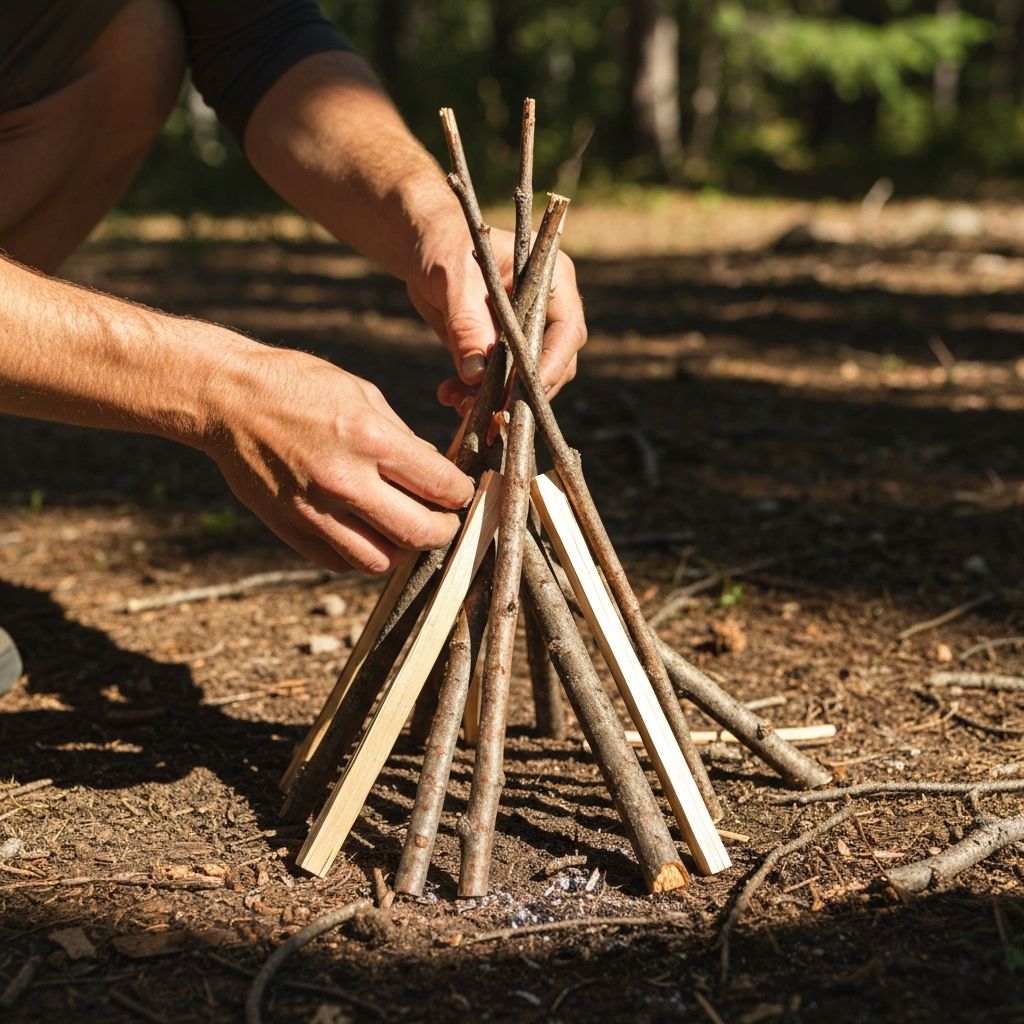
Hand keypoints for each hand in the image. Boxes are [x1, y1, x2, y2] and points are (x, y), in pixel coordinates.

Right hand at [204, 344, 474, 573]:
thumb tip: (437, 472)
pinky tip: (365, 533)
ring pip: (381, 561)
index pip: (441, 487)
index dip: (462, 494)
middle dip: (443, 531)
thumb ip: (404, 439)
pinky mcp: (290, 529)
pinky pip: (340, 563)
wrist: (225, 397)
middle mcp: (344, 481)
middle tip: (444, 521)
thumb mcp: (363, 395)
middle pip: (419, 534)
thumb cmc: (298, 386)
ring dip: (402, 550)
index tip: (460, 492)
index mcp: (370, 439)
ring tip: (404, 529)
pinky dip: (361, 555)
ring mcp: (314, 511)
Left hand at [405, 220, 586, 411]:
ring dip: (496, 400)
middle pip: (554, 364)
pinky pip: (500, 383)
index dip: (553, 364)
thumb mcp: (453, 282)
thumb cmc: (444, 247)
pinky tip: (450, 396)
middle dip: (523, 393)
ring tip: (459, 404)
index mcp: (551, 280)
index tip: (527, 391)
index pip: (567, 331)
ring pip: (526, 381)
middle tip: (491, 413)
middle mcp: (548, 310)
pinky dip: (477, 395)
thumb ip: (466, 325)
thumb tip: (476, 375)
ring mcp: (527, 333)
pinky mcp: (504, 351)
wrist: (423, 246)